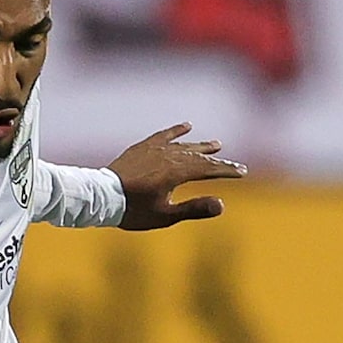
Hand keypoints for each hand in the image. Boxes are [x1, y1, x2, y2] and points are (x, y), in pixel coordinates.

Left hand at [109, 124, 246, 229]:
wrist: (100, 197)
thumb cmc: (132, 210)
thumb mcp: (164, 216)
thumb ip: (193, 209)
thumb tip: (222, 205)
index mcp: (177, 173)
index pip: (209, 169)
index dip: (227, 171)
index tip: (242, 172)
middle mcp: (169, 156)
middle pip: (199, 156)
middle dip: (218, 161)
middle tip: (235, 165)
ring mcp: (155, 150)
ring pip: (184, 145)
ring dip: (201, 145)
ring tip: (216, 144)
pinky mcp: (142, 148)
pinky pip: (163, 135)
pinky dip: (176, 131)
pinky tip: (187, 126)